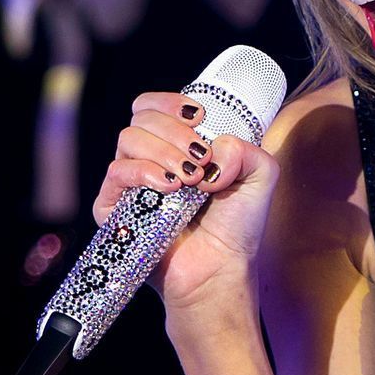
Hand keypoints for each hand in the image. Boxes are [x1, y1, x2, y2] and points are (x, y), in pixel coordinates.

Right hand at [90, 91, 281, 312]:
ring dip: (164, 152)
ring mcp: (131, 182)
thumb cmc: (236, 227)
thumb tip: (213, 148)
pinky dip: (144, 172)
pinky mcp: (113, 207)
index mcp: (178, 146)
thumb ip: (248, 148)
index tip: (200, 119)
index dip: (172, 103)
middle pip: (143, 117)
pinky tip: (170, 187)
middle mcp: (151, 159)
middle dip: (177, 132)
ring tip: (191, 180)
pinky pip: (116, 172)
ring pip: (129, 138)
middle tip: (201, 160)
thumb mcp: (260, 177)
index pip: (155, 106)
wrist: (219, 271)